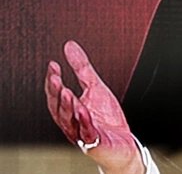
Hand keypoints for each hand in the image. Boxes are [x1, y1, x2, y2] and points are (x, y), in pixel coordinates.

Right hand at [45, 40, 143, 173]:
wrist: (121, 142)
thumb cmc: (106, 117)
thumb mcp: (95, 86)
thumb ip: (82, 68)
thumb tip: (70, 46)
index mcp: (70, 108)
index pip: (56, 93)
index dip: (53, 80)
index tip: (53, 65)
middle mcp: (72, 121)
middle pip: (58, 108)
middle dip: (55, 93)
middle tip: (55, 78)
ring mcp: (82, 132)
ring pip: (70, 121)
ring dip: (67, 107)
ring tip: (66, 92)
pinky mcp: (95, 141)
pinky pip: (88, 132)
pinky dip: (84, 122)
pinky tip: (83, 111)